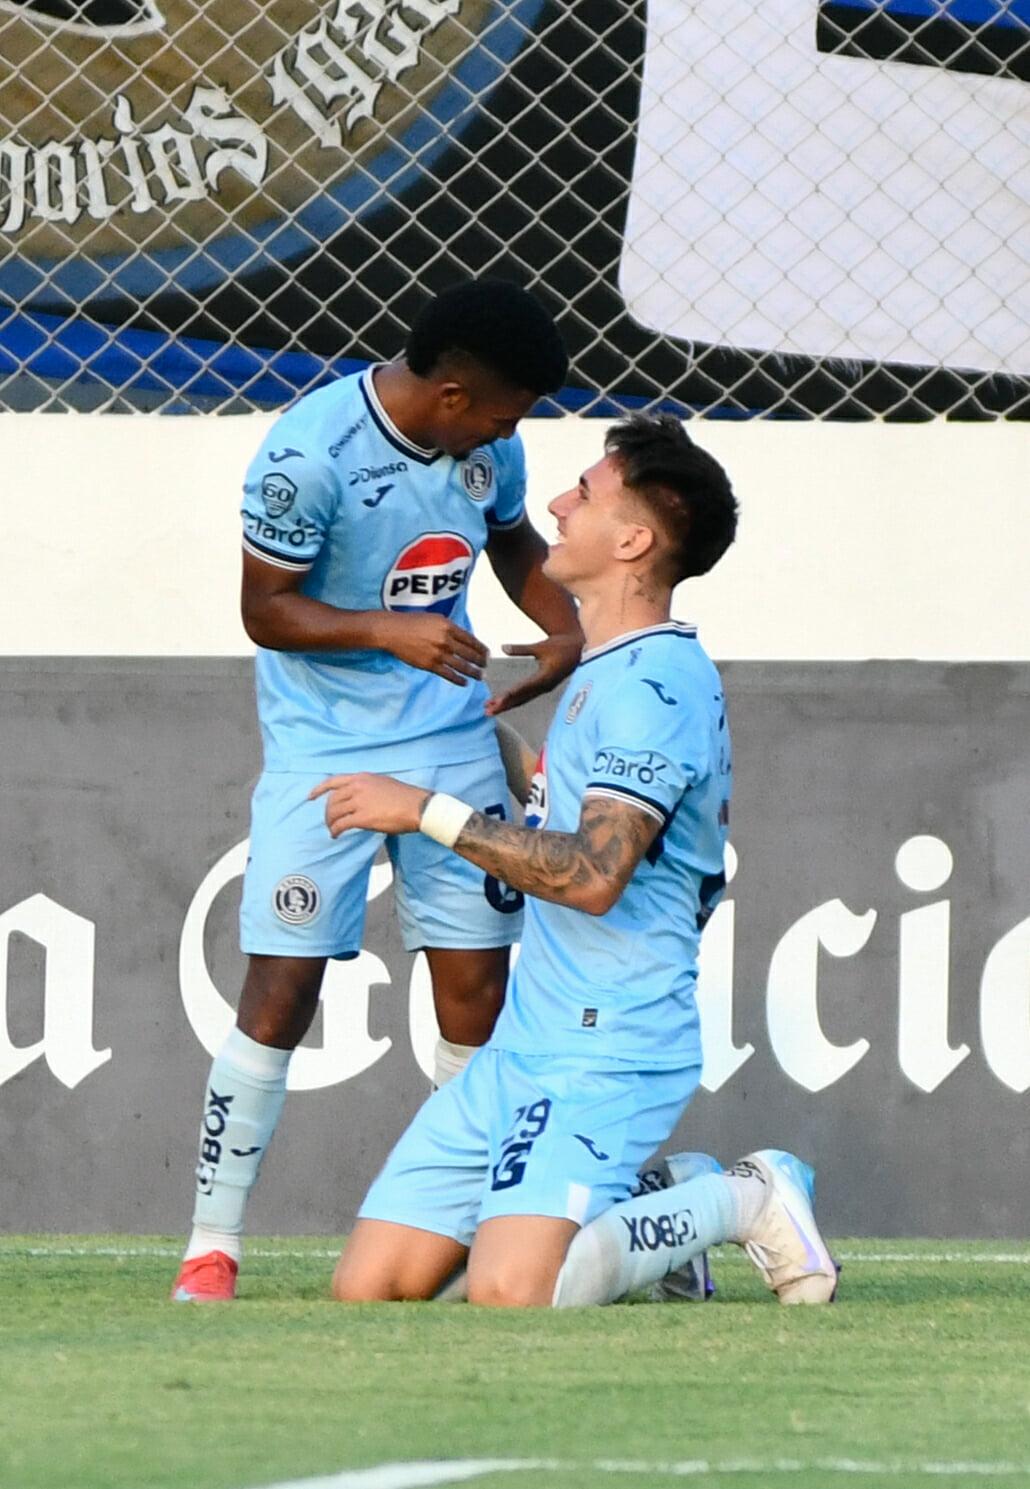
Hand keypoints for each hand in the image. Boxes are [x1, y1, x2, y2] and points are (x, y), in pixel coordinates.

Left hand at [310, 773, 429, 837]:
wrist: (417, 807)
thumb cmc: (405, 797)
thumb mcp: (383, 783)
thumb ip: (367, 787)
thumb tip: (358, 798)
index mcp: (362, 778)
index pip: (334, 781)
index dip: (319, 790)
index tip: (310, 797)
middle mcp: (357, 787)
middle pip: (332, 800)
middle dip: (327, 812)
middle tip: (329, 822)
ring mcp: (359, 801)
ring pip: (334, 813)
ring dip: (330, 823)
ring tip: (332, 830)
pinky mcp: (362, 817)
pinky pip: (341, 824)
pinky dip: (336, 830)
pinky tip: (336, 835)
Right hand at [374, 612, 487, 685]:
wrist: (393, 632)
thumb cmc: (412, 622)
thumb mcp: (435, 618)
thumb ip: (450, 628)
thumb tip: (463, 638)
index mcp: (448, 627)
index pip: (471, 640)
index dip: (481, 648)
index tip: (487, 654)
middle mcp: (446, 640)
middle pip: (469, 654)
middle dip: (480, 661)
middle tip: (486, 665)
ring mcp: (438, 654)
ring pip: (462, 666)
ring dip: (474, 672)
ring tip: (480, 676)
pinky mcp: (430, 665)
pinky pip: (448, 675)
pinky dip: (458, 680)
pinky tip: (465, 682)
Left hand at [484, 632, 582, 715]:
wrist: (579, 649)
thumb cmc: (561, 646)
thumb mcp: (541, 646)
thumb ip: (521, 649)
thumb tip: (503, 647)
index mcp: (544, 677)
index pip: (523, 688)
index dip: (509, 695)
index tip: (496, 701)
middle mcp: (544, 686)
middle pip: (520, 698)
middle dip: (504, 705)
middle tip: (487, 711)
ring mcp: (544, 688)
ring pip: (523, 699)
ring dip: (506, 705)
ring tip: (490, 709)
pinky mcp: (544, 686)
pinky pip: (527, 696)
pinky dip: (514, 700)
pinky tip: (503, 702)